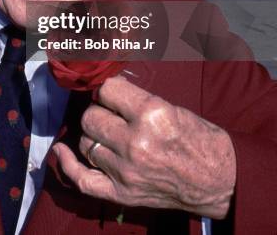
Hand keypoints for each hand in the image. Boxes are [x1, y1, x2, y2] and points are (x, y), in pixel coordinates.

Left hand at [53, 75, 235, 218]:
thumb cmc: (198, 138)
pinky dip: (68, 164)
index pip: (107, 90)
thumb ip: (136, 99)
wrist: (219, 180)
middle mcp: (136, 141)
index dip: (108, 89)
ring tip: (108, 134)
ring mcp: (127, 170)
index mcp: (152, 113)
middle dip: (99, 111)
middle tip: (112, 114)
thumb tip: (104, 88)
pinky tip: (61, 151)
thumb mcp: (171, 107)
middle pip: (92, 117)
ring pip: (87, 142)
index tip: (111, 92)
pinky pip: (83, 179)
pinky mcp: (123, 193)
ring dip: (94, 135)